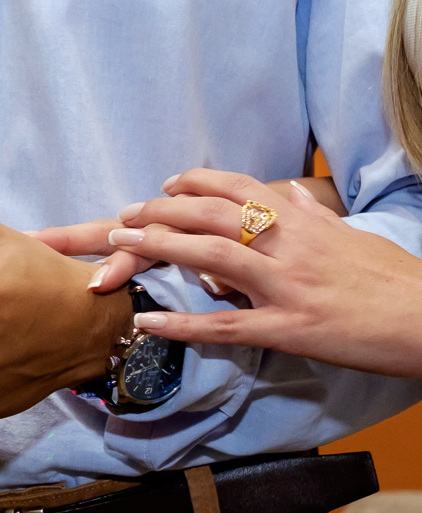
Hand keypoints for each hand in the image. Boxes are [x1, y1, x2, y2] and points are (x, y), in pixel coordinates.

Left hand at [107, 169, 421, 376]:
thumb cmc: (395, 279)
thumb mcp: (353, 236)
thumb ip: (316, 216)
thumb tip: (292, 196)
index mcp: (303, 222)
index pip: (239, 188)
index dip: (196, 182)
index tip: (166, 184)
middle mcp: (290, 245)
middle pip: (212, 215)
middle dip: (161, 210)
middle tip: (124, 215)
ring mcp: (286, 286)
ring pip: (211, 256)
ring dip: (159, 247)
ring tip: (119, 246)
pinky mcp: (289, 330)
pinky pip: (226, 325)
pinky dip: (183, 324)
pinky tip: (147, 323)